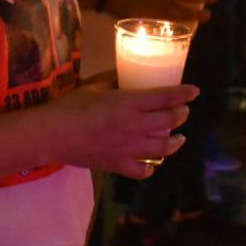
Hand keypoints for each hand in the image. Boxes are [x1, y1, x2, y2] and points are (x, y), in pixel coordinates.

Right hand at [56, 82, 197, 178]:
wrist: (51, 135)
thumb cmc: (70, 106)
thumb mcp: (94, 87)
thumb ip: (113, 81)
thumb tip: (124, 74)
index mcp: (129, 104)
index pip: (166, 98)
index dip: (183, 94)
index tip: (194, 91)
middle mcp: (134, 127)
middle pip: (170, 121)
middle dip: (182, 115)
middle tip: (183, 112)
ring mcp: (128, 149)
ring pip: (163, 149)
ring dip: (175, 142)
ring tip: (178, 139)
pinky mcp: (118, 165)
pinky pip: (143, 171)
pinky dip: (150, 167)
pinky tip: (151, 163)